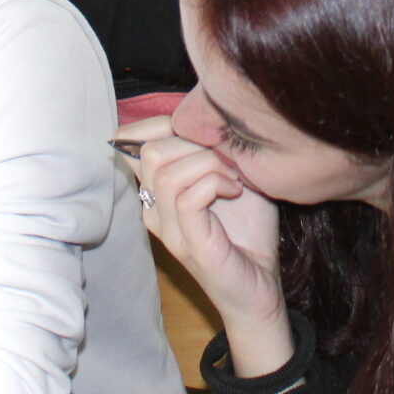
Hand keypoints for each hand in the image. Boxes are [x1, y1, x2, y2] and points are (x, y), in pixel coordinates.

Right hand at [119, 116, 283, 340]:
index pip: (132, 144)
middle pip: (149, 152)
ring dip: (209, 163)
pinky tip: (234, 190)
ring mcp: (169, 230)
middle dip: (192, 141)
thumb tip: (204, 110)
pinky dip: (215, 183)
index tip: (201, 129)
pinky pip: (188, 198)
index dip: (162, 124)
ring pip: (166, 173)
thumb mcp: (229, 174)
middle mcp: (154, 209)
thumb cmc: (247, 228)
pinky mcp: (190, 244)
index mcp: (157, 191)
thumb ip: (209, 147)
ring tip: (233, 178)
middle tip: (225, 158)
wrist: (261, 284)